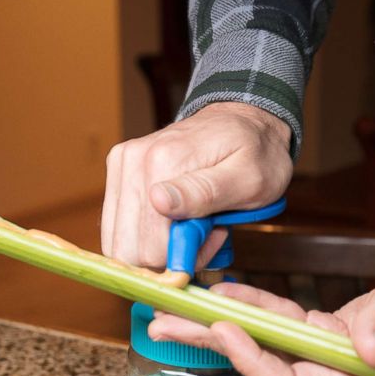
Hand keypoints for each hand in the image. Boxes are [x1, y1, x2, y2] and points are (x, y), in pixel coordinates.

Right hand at [101, 102, 292, 268]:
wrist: (245, 120)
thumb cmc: (256, 153)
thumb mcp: (249, 178)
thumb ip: (204, 192)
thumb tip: (158, 201)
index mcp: (163, 161)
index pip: (151, 246)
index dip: (184, 255)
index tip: (213, 236)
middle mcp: (133, 160)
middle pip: (129, 248)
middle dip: (168, 253)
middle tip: (204, 233)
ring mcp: (122, 164)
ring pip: (120, 242)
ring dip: (157, 246)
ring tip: (194, 224)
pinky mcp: (119, 171)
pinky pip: (119, 227)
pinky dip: (147, 234)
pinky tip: (177, 218)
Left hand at [148, 255, 374, 375]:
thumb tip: (363, 350)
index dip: (255, 361)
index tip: (225, 328)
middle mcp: (336, 374)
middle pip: (263, 369)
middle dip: (213, 347)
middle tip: (162, 325)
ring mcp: (328, 356)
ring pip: (264, 346)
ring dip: (219, 327)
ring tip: (174, 311)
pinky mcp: (326, 334)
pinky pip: (281, 324)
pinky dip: (252, 308)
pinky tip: (222, 294)